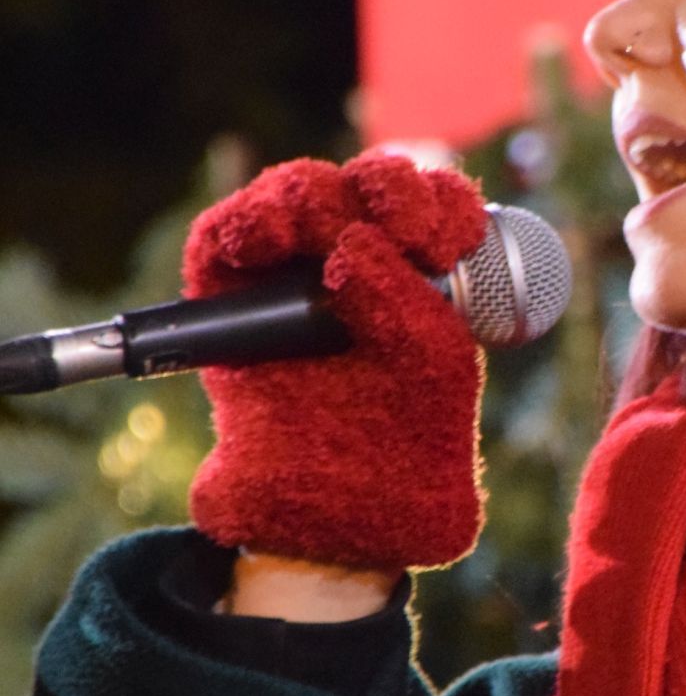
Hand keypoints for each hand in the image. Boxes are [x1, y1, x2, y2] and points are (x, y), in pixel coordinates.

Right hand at [183, 152, 487, 569]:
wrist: (349, 511)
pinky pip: (225, 235)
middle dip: (387, 191)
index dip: (441, 202)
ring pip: (299, 194)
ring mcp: (291, 273)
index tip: (450, 240)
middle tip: (404, 231)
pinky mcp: (228, 296)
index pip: (431, 202)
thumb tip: (351, 244)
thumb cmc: (405, 434)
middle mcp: (356, 259)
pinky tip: (269, 236)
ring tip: (330, 233)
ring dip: (317, 199)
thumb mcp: (431, 359)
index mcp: (420, 269)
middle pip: (366, 184)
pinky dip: (246, 223)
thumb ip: (405, 297)